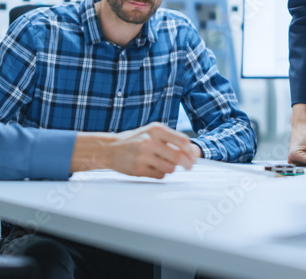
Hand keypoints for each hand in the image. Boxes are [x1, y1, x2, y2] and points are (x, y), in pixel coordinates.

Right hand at [80, 122, 197, 178]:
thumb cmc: (136, 140)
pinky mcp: (138, 169)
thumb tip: (195, 152)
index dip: (191, 150)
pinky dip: (161, 173)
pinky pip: (159, 175)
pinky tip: (153, 167)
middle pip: (178, 157)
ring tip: (163, 163)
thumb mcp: (153, 133)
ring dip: (171, 168)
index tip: (193, 156)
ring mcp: (143, 156)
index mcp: (156, 129)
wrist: (110, 148)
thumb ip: (173, 140)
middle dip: (187, 164)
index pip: (182, 140)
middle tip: (188, 166)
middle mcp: (149, 141)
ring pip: (170, 168)